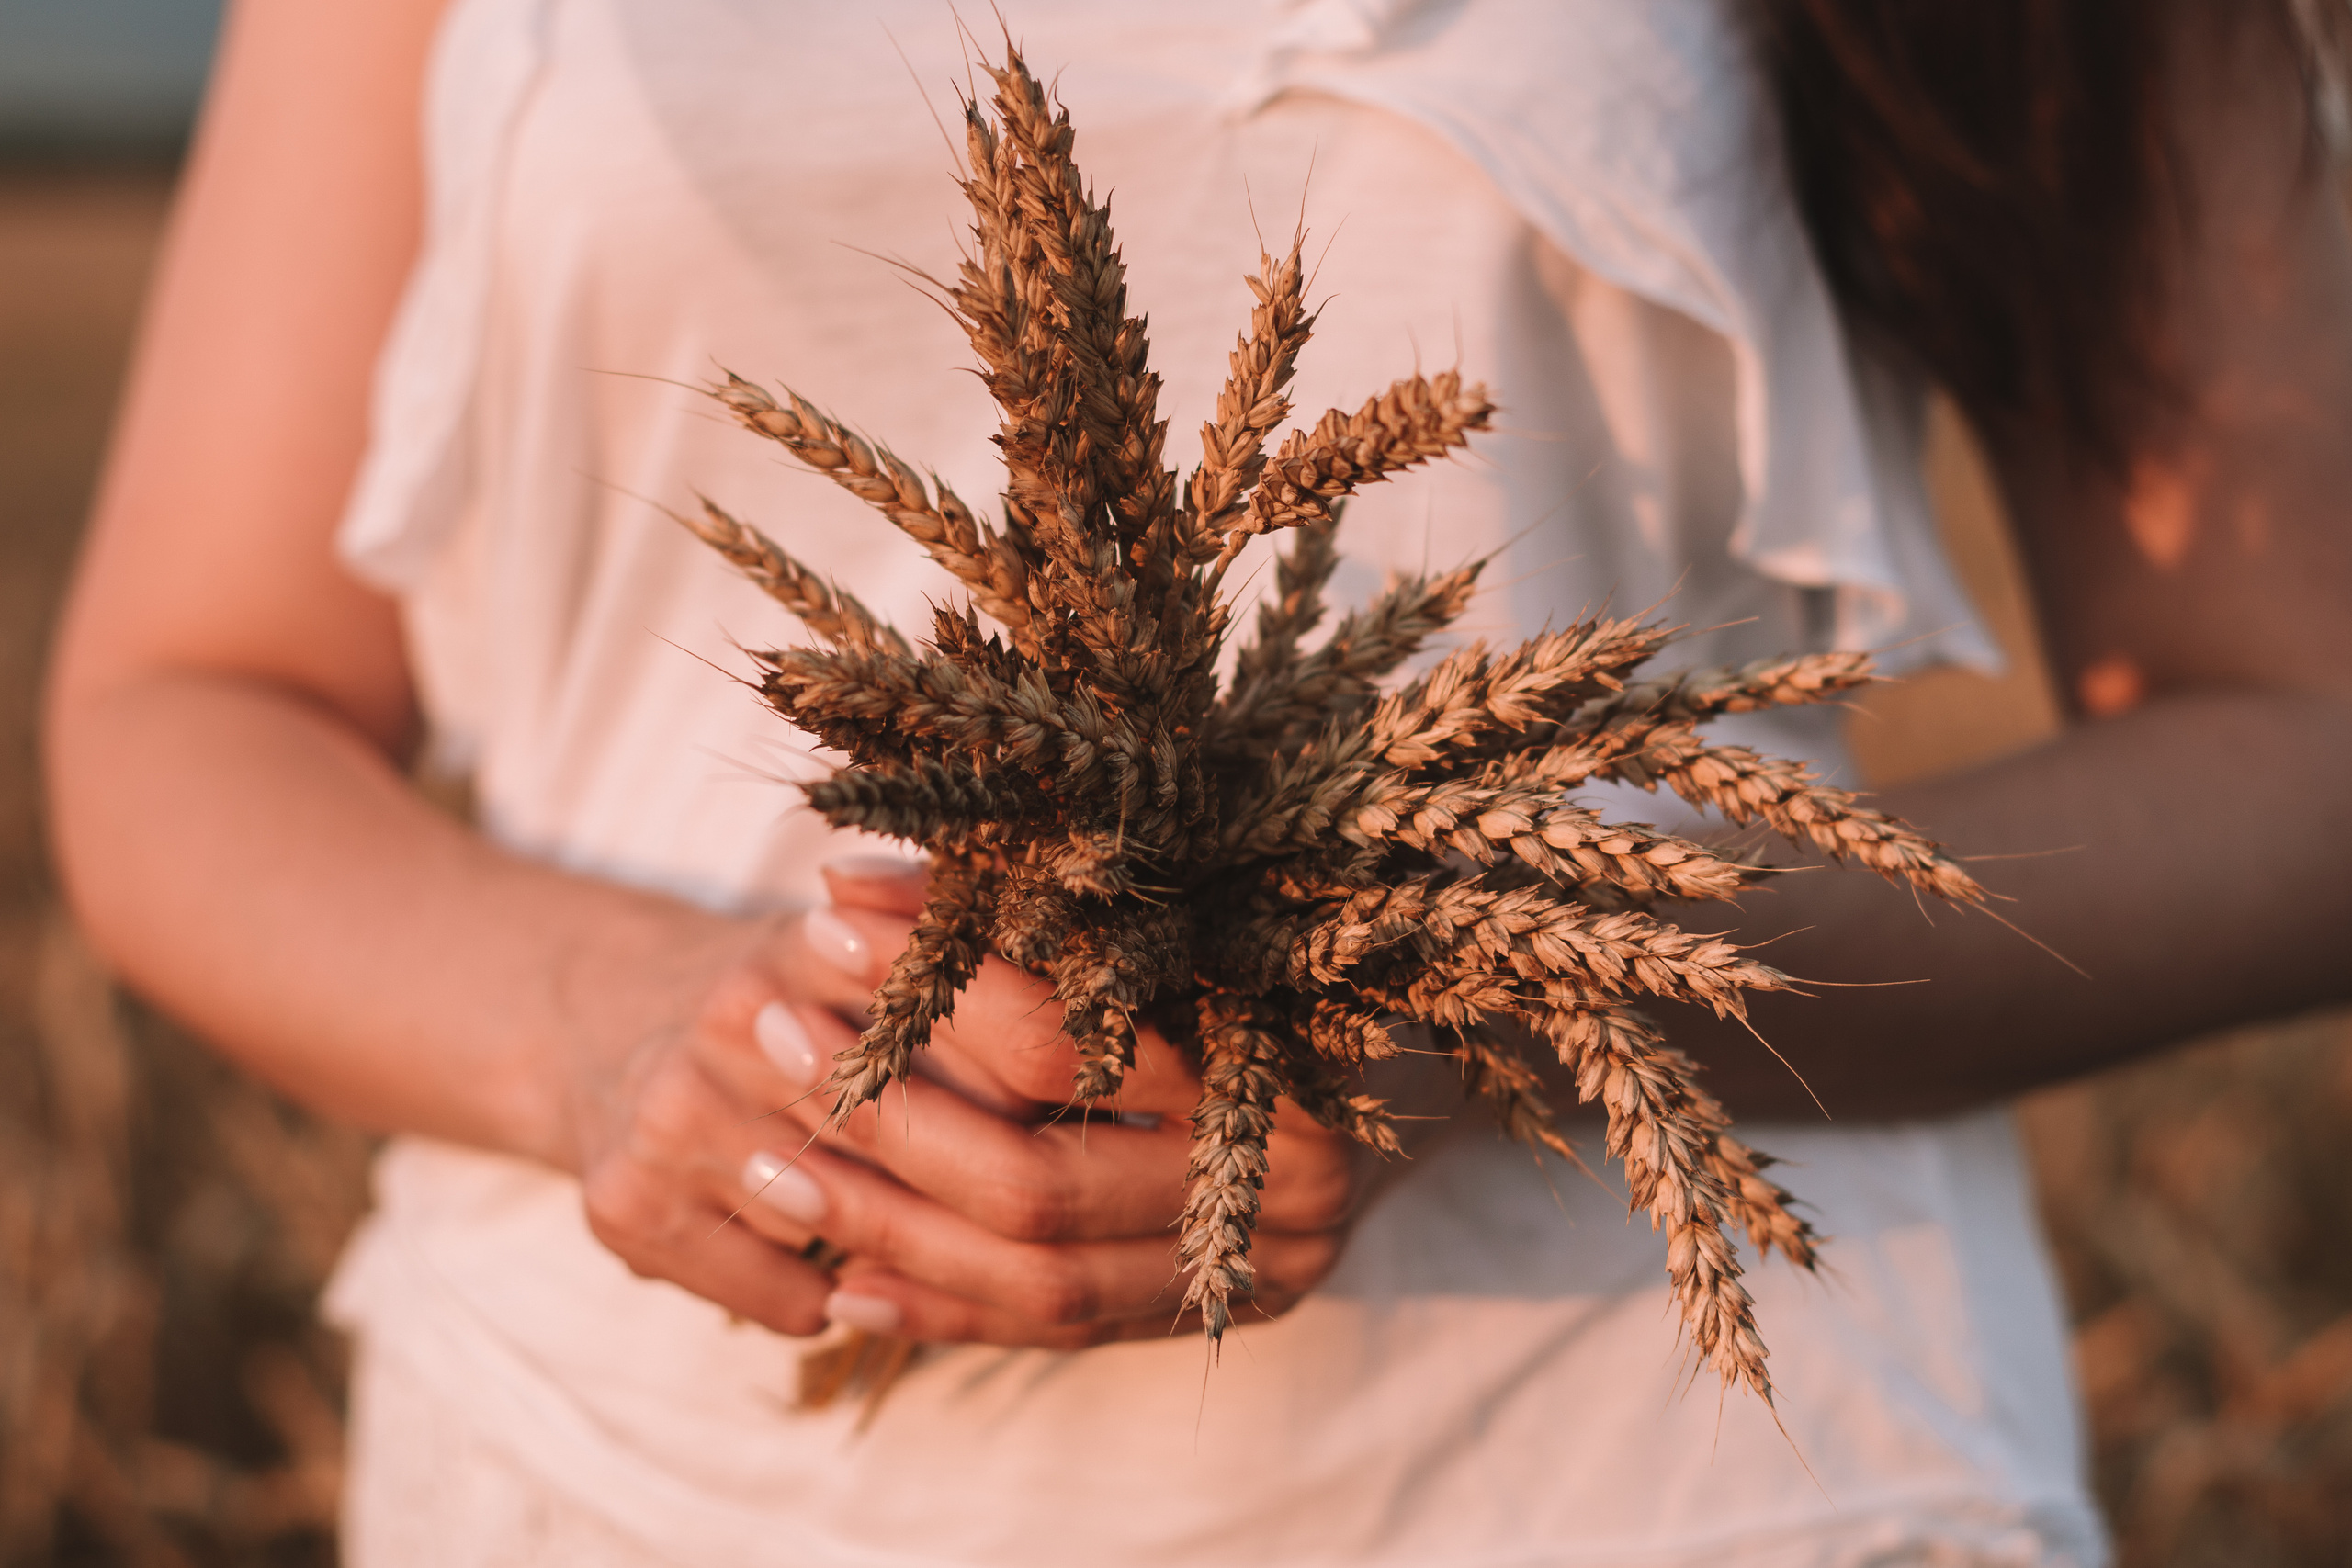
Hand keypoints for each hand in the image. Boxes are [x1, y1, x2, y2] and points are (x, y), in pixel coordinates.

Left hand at [725, 859, 1413, 1347]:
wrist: (1426, 1039)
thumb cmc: (1290, 931)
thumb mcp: (1191, 897)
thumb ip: (1042, 904)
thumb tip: (853, 885)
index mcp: (1283, 1054)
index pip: (1074, 1043)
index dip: (938, 987)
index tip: (828, 920)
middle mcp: (1287, 1188)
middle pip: (1041, 1186)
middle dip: (884, 1117)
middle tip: (767, 1033)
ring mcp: (1261, 1269)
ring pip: (1040, 1282)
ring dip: (887, 1226)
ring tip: (768, 1164)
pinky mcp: (1220, 1313)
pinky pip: (1060, 1335)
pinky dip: (943, 1309)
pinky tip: (839, 1280)